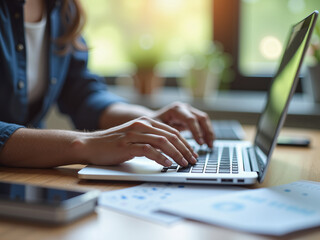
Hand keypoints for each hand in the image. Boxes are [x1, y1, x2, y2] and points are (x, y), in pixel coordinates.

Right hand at [76, 117, 197, 166]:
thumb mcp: (135, 137)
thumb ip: (151, 139)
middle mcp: (142, 125)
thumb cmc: (113, 144)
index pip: (172, 131)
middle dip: (185, 149)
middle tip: (192, 160)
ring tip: (183, 163)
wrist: (91, 144)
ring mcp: (134, 134)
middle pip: (171, 136)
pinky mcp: (127, 145)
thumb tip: (170, 150)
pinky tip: (167, 164)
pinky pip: (148, 150)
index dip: (185, 143)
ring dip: (176, 154)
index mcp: (146, 122)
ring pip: (163, 142)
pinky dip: (160, 157)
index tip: (192, 153)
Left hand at [152, 102, 214, 147]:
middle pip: (201, 118)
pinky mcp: (192, 118)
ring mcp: (189, 111)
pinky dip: (206, 134)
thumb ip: (166, 136)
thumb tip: (172, 148)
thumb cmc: (151, 126)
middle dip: (207, 132)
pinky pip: (202, 124)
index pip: (190, 119)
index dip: (196, 132)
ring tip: (210, 146)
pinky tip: (207, 144)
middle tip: (209, 145)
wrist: (151, 120)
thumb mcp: (157, 130)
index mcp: (176, 109)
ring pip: (204, 120)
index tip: (199, 143)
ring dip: (209, 133)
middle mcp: (184, 108)